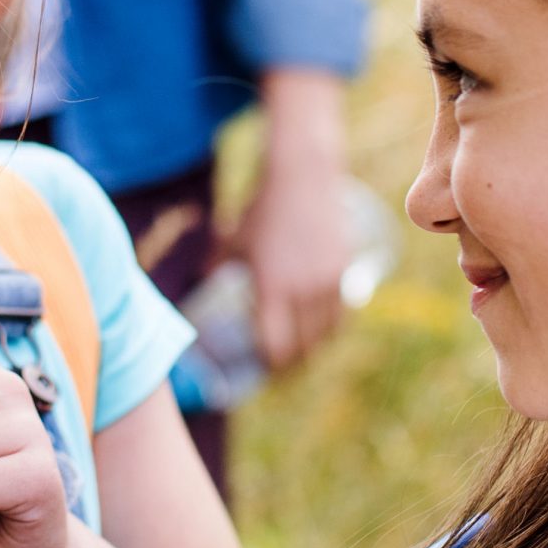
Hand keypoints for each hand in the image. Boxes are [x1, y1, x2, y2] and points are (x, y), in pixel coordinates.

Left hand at [235, 68, 348, 370]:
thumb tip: (202, 280)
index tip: (263, 368)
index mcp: (271, 288)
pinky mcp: (345, 270)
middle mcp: (303, 290)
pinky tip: (321, 332)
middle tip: (282, 370)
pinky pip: (342, 314)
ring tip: (302, 356)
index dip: (270, 365)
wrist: (303, 176)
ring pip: (325, 335)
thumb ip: (216, 265)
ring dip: (314, 350)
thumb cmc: (261, 208)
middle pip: (303, 347)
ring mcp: (328, 281)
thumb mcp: (232, 239)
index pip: (275, 346)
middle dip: (291, 364)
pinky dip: (331, 329)